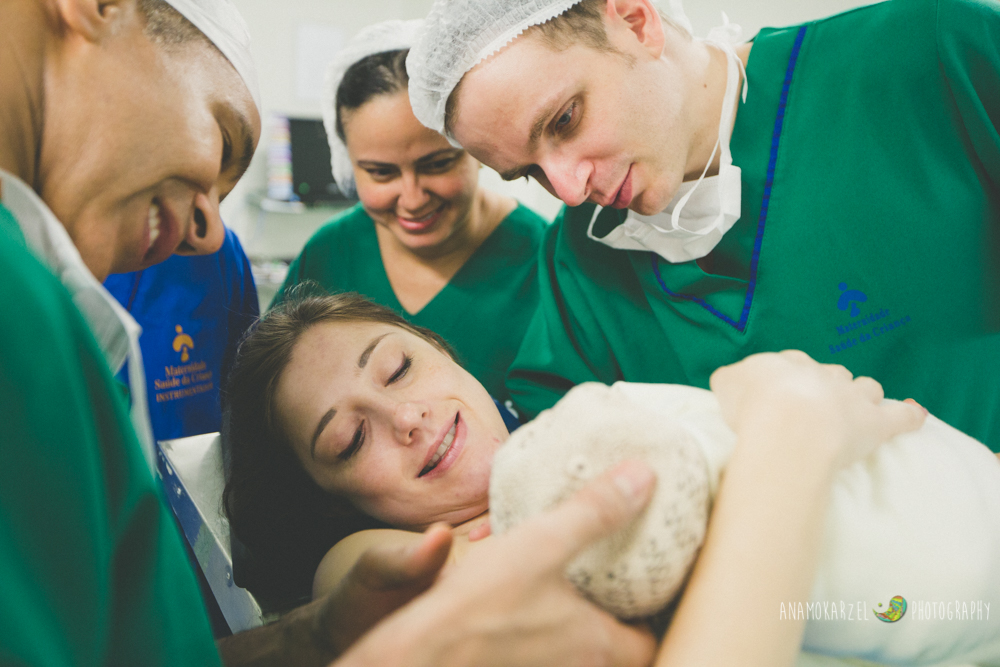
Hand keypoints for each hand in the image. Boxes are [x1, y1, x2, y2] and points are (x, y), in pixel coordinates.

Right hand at [337, 461, 659, 666]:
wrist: (417, 656)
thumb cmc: (476, 609)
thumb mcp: (541, 544)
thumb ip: (594, 512)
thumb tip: (644, 477)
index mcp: (597, 645)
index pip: (651, 640)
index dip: (656, 613)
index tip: (654, 584)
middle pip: (615, 647)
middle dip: (615, 613)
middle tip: (614, 577)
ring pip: (573, 648)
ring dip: (573, 618)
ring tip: (566, 582)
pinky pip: (537, 649)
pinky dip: (538, 627)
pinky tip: (520, 599)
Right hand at [710, 350, 925, 466]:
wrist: (787, 423)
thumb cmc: (753, 404)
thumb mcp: (725, 384)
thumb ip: (730, 379)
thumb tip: (729, 381)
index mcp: (787, 364)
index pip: (790, 363)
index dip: (788, 377)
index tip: (781, 390)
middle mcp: (822, 374)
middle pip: (830, 373)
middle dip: (827, 384)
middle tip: (816, 404)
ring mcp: (852, 397)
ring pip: (865, 387)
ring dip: (863, 395)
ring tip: (860, 405)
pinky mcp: (875, 423)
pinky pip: (900, 416)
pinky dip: (909, 415)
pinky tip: (917, 414)